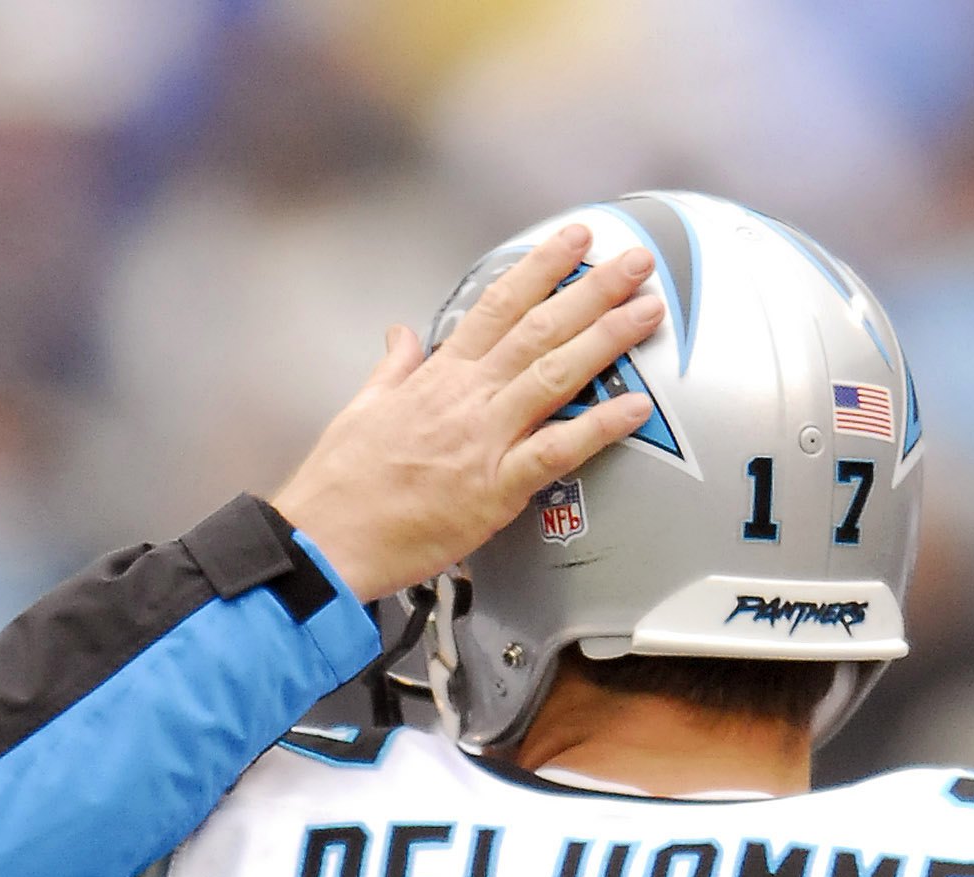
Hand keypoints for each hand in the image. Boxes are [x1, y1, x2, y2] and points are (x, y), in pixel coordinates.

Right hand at [268, 226, 661, 601]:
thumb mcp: (362, 408)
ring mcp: (484, 441)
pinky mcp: (494, 489)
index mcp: (437, 376)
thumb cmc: (341, 486)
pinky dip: (598, 428)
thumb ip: (394, 368)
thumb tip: (401, 335)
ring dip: (607, 339)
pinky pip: (556, 451)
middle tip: (635, 264)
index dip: (542, 267)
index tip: (575, 241)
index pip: (498, 305)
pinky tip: (634, 407)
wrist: (326, 539)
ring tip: (647, 312)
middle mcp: (467, 398)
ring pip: (556, 375)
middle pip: (540, 329)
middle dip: (593, 290)